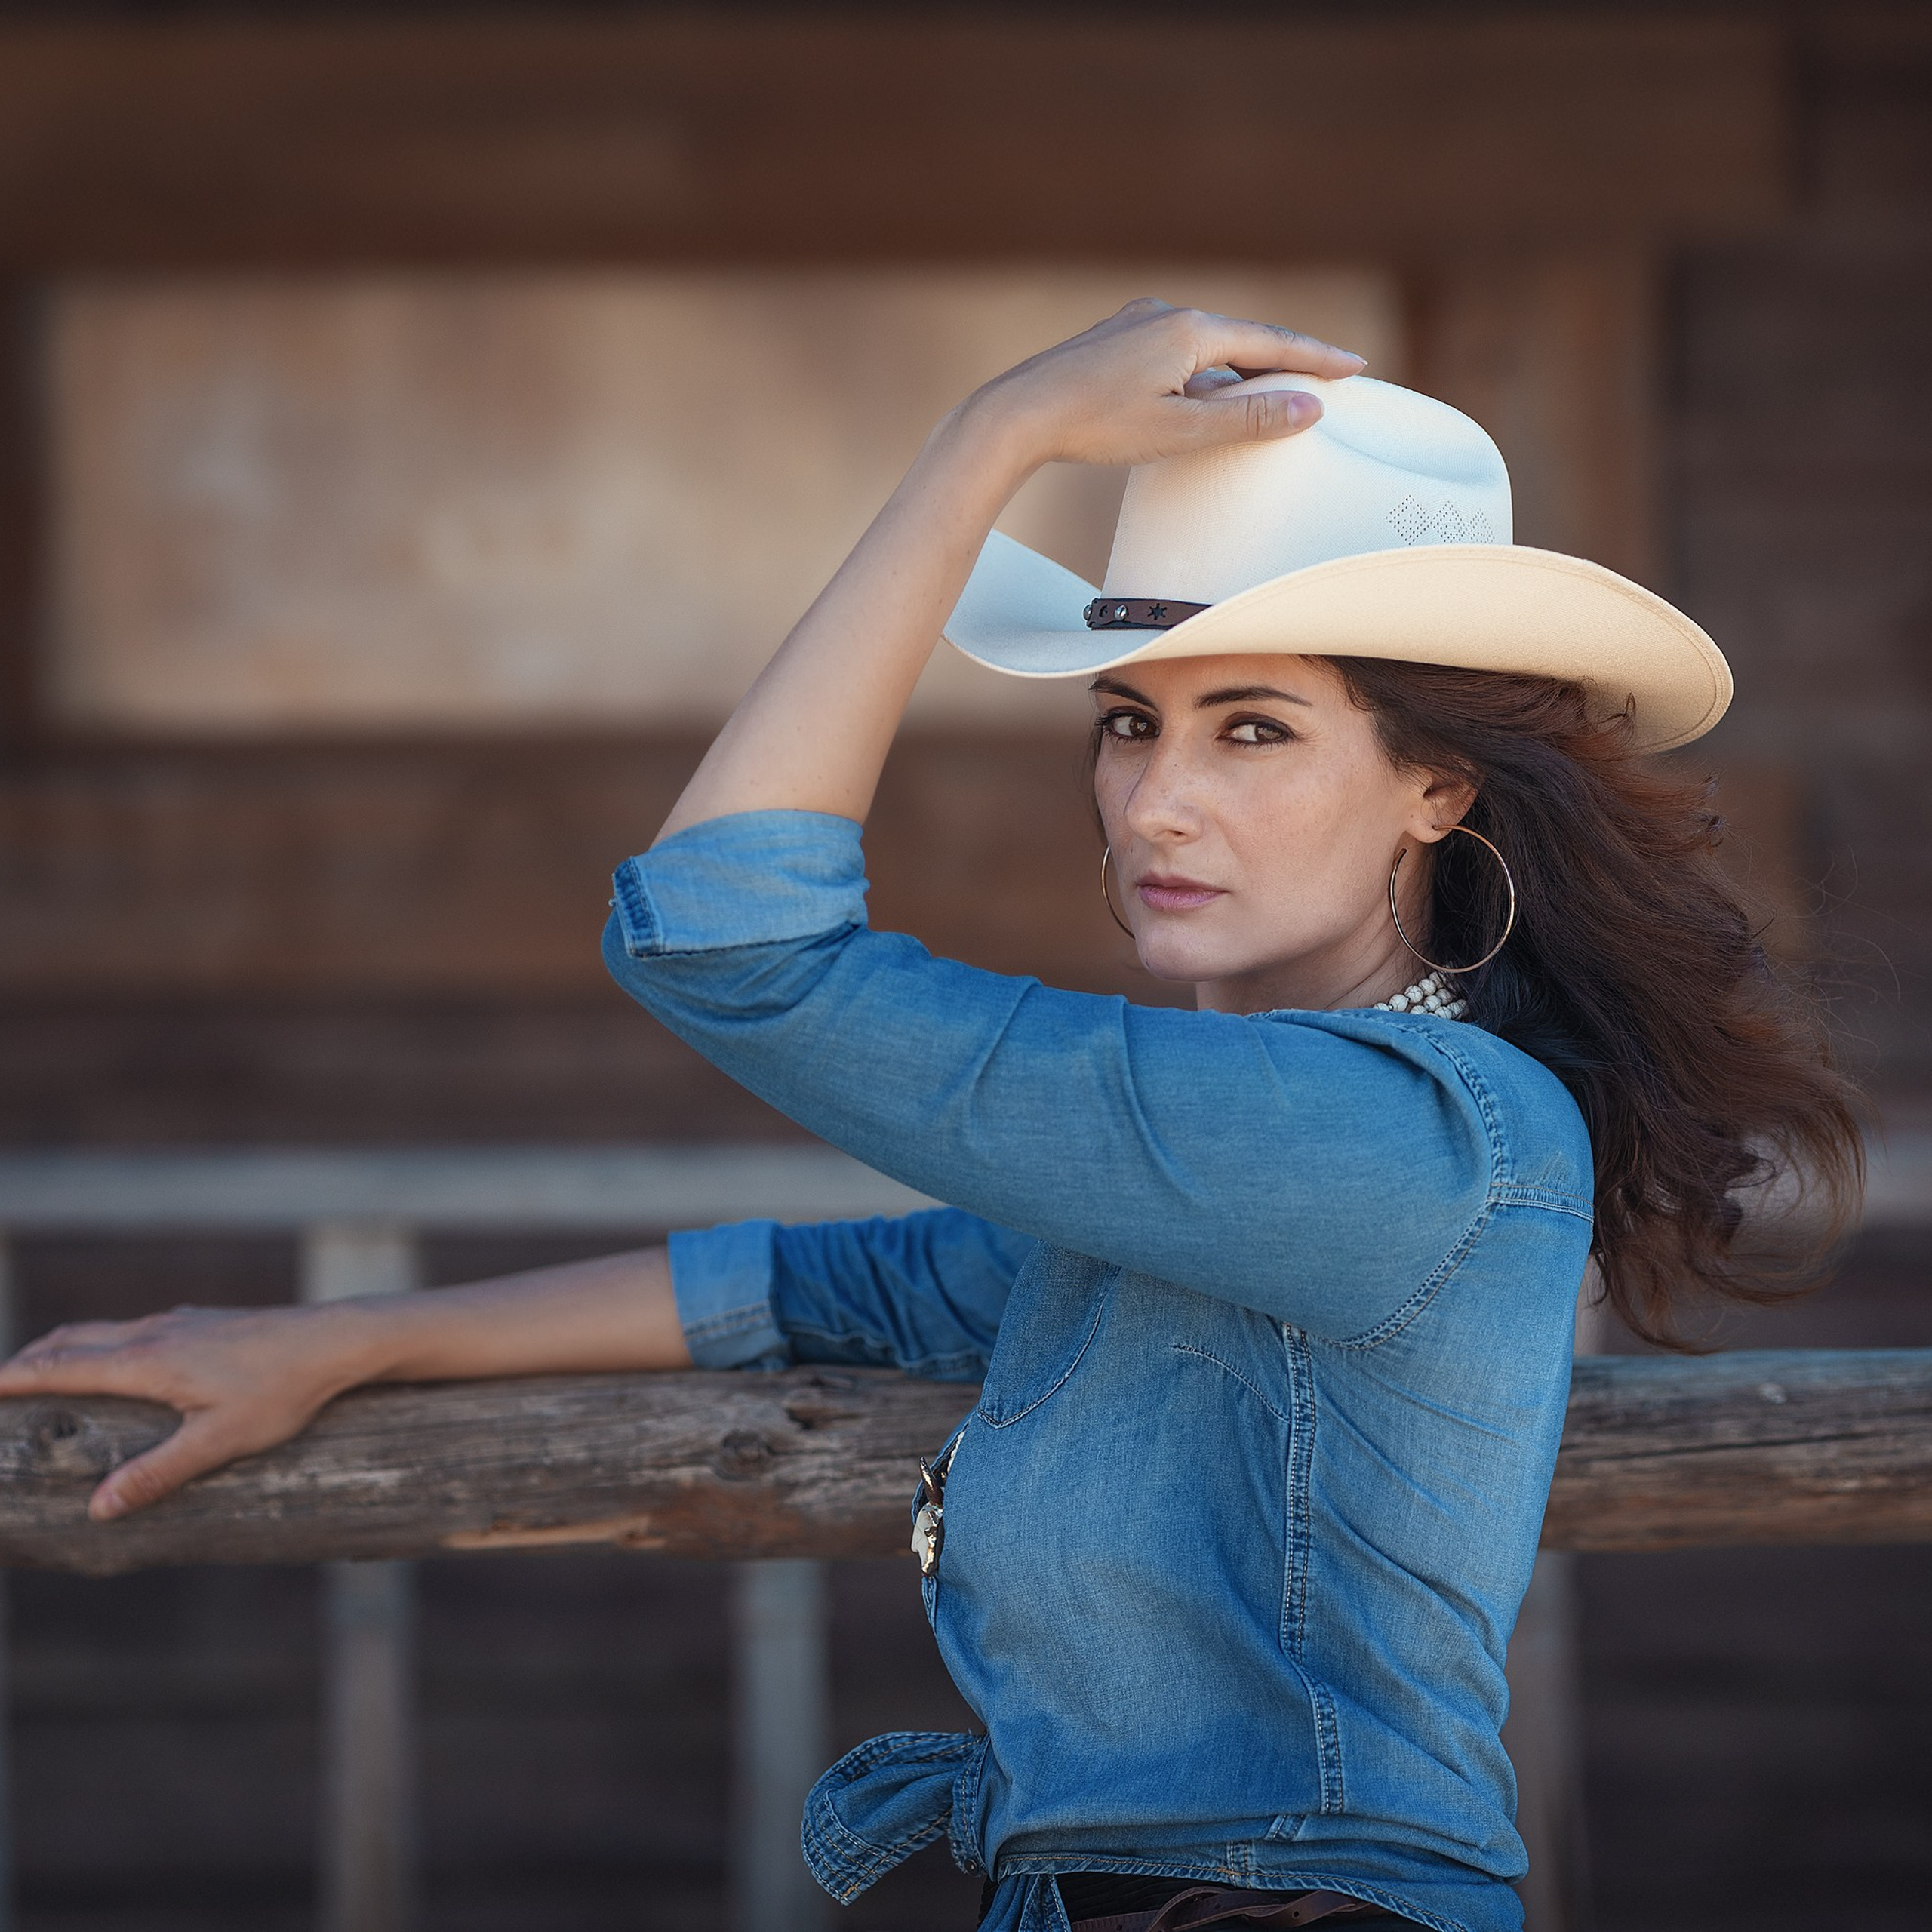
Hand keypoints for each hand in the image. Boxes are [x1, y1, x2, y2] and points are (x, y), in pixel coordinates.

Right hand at [0, 1303, 368, 1520]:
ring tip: (40, 1369)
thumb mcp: (220, 1441)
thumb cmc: (282, 1391)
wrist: (336, 1339)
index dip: (15, 1378)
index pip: (62, 1367)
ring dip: (63, 1349)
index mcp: (148, 1361)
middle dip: (28, 1361)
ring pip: (103, 1331)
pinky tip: (115, 1360)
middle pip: (72, 1341)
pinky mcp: (203, 1321)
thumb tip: (99, 1508)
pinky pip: (133, 1329)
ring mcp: (180, 1322)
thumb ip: (158, 1474)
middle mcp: (155, 1332)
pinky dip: (101, 1344)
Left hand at [964, 297, 1366, 471]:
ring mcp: (1136, 324)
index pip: (1272, 342)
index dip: (1316, 358)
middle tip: (1324, 376)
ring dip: (1239, 372)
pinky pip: (1176, 354)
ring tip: (1266, 397)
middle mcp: (1166, 314)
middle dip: (1283, 361)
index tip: (1354, 366)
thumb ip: (1247, 421)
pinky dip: (1201, 374)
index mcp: (1191, 330)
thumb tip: (1308, 407)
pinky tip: (1199, 398)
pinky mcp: (1114, 342)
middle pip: (1242, 339)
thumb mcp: (1181, 430)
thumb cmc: (1094, 424)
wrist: (1018, 414)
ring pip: (1206, 348)